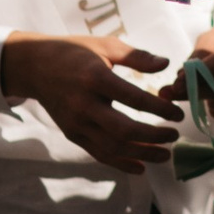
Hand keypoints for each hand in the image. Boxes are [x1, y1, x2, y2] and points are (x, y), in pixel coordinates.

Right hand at [0, 34, 178, 170]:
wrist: (35, 67)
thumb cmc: (75, 52)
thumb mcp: (106, 46)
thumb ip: (137, 56)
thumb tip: (166, 64)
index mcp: (96, 79)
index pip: (135, 99)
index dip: (160, 109)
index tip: (178, 114)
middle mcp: (84, 105)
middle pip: (124, 130)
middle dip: (153, 137)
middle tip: (174, 135)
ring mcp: (76, 123)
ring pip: (112, 147)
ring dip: (142, 154)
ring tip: (165, 154)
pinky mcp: (73, 134)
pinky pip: (99, 154)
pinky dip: (121, 163)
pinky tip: (141, 167)